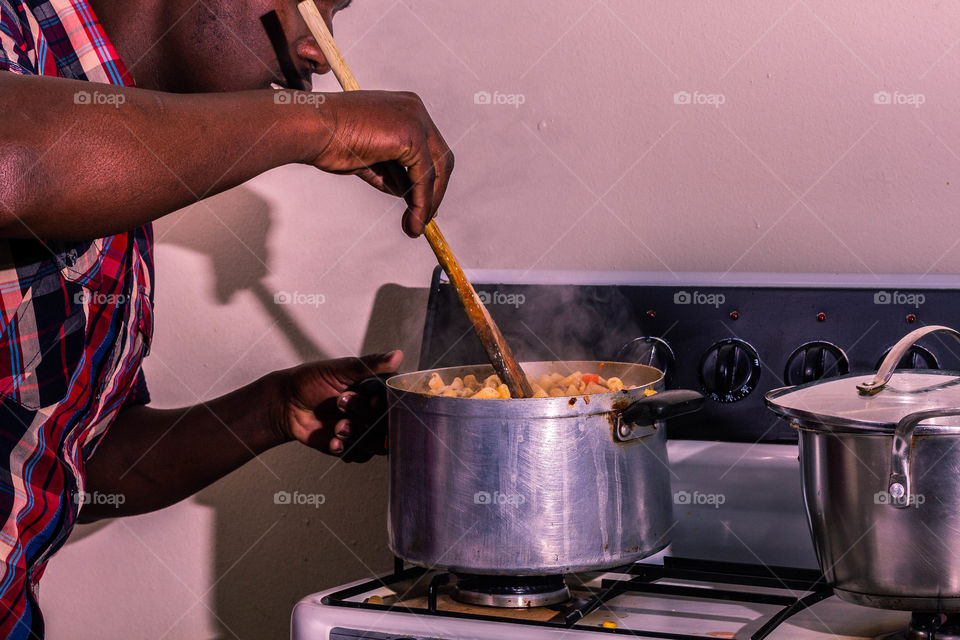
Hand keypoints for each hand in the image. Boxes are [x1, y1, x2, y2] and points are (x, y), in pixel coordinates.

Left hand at [277, 350, 402, 461]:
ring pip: (377, 444)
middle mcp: (374, 411)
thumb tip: (398, 355)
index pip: (398, 401)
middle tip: (341, 403)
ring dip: (357, 436)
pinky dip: (346, 449)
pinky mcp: (351, 446)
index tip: (371, 399)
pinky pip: (360, 455)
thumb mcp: (341, 369)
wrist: (285, 404)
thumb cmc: (311, 380)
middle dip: (365, 417)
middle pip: (389, 424)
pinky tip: (332, 440)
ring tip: (337, 427)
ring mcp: (364, 430)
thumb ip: (371, 365)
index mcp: (377, 390)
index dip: (387, 404)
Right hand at [311, 91, 453, 236]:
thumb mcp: (369, 159)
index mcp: (405, 109)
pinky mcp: (412, 134)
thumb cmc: (329, 142)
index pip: (428, 149)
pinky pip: (425, 177)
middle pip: (440, 158)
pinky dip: (422, 202)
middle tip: (422, 220)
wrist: (310, 129)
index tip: (422, 205)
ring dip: (427, 203)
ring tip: (414, 227)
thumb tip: (410, 194)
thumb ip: (392, 172)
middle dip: (433, 193)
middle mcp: (414, 109)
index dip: (429, 180)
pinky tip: (414, 221)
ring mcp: (415, 119)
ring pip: (434, 170)